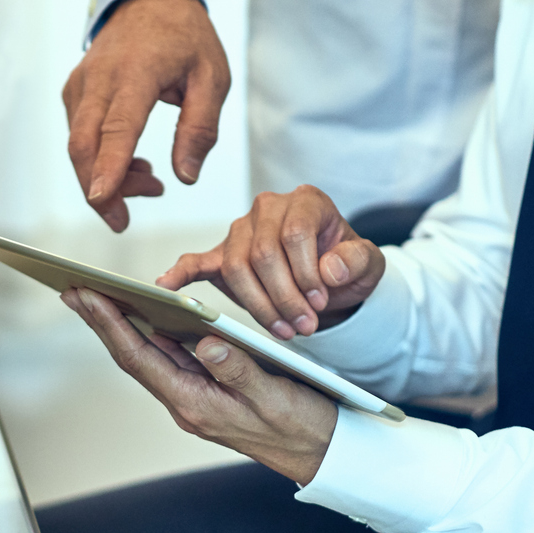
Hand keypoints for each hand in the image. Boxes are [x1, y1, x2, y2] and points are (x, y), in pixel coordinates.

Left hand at [61, 287, 336, 484]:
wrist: (321, 454)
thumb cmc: (300, 428)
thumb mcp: (274, 397)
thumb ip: (238, 370)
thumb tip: (205, 343)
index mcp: (196, 405)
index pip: (141, 358)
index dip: (110, 325)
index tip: (86, 297)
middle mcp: (188, 403)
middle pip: (135, 356)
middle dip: (104, 322)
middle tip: (74, 289)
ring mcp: (196, 398)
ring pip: (150, 357)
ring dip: (124, 327)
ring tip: (99, 296)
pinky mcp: (209, 392)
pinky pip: (172, 360)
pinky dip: (154, 335)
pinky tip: (146, 316)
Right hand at [63, 0, 230, 231]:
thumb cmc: (185, 37)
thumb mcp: (212, 78)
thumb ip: (200, 128)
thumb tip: (186, 176)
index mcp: (138, 72)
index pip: (118, 126)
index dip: (109, 166)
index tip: (103, 199)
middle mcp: (101, 78)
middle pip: (84, 145)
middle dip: (100, 191)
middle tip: (124, 220)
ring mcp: (82, 85)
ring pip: (79, 146)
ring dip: (106, 177)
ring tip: (150, 180)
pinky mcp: (75, 93)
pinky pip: (79, 136)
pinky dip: (101, 160)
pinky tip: (132, 162)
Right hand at [157, 185, 386, 340]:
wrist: (331, 281)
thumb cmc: (345, 268)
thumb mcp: (368, 265)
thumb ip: (358, 261)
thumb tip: (331, 268)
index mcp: (305, 202)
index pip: (294, 234)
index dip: (305, 273)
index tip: (319, 303)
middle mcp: (268, 209)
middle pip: (263, 254)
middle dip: (284, 297)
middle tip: (304, 326)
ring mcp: (240, 231)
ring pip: (238, 267)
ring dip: (259, 305)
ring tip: (283, 330)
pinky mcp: (221, 255)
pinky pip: (195, 261)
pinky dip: (180, 273)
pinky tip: (165, 286)